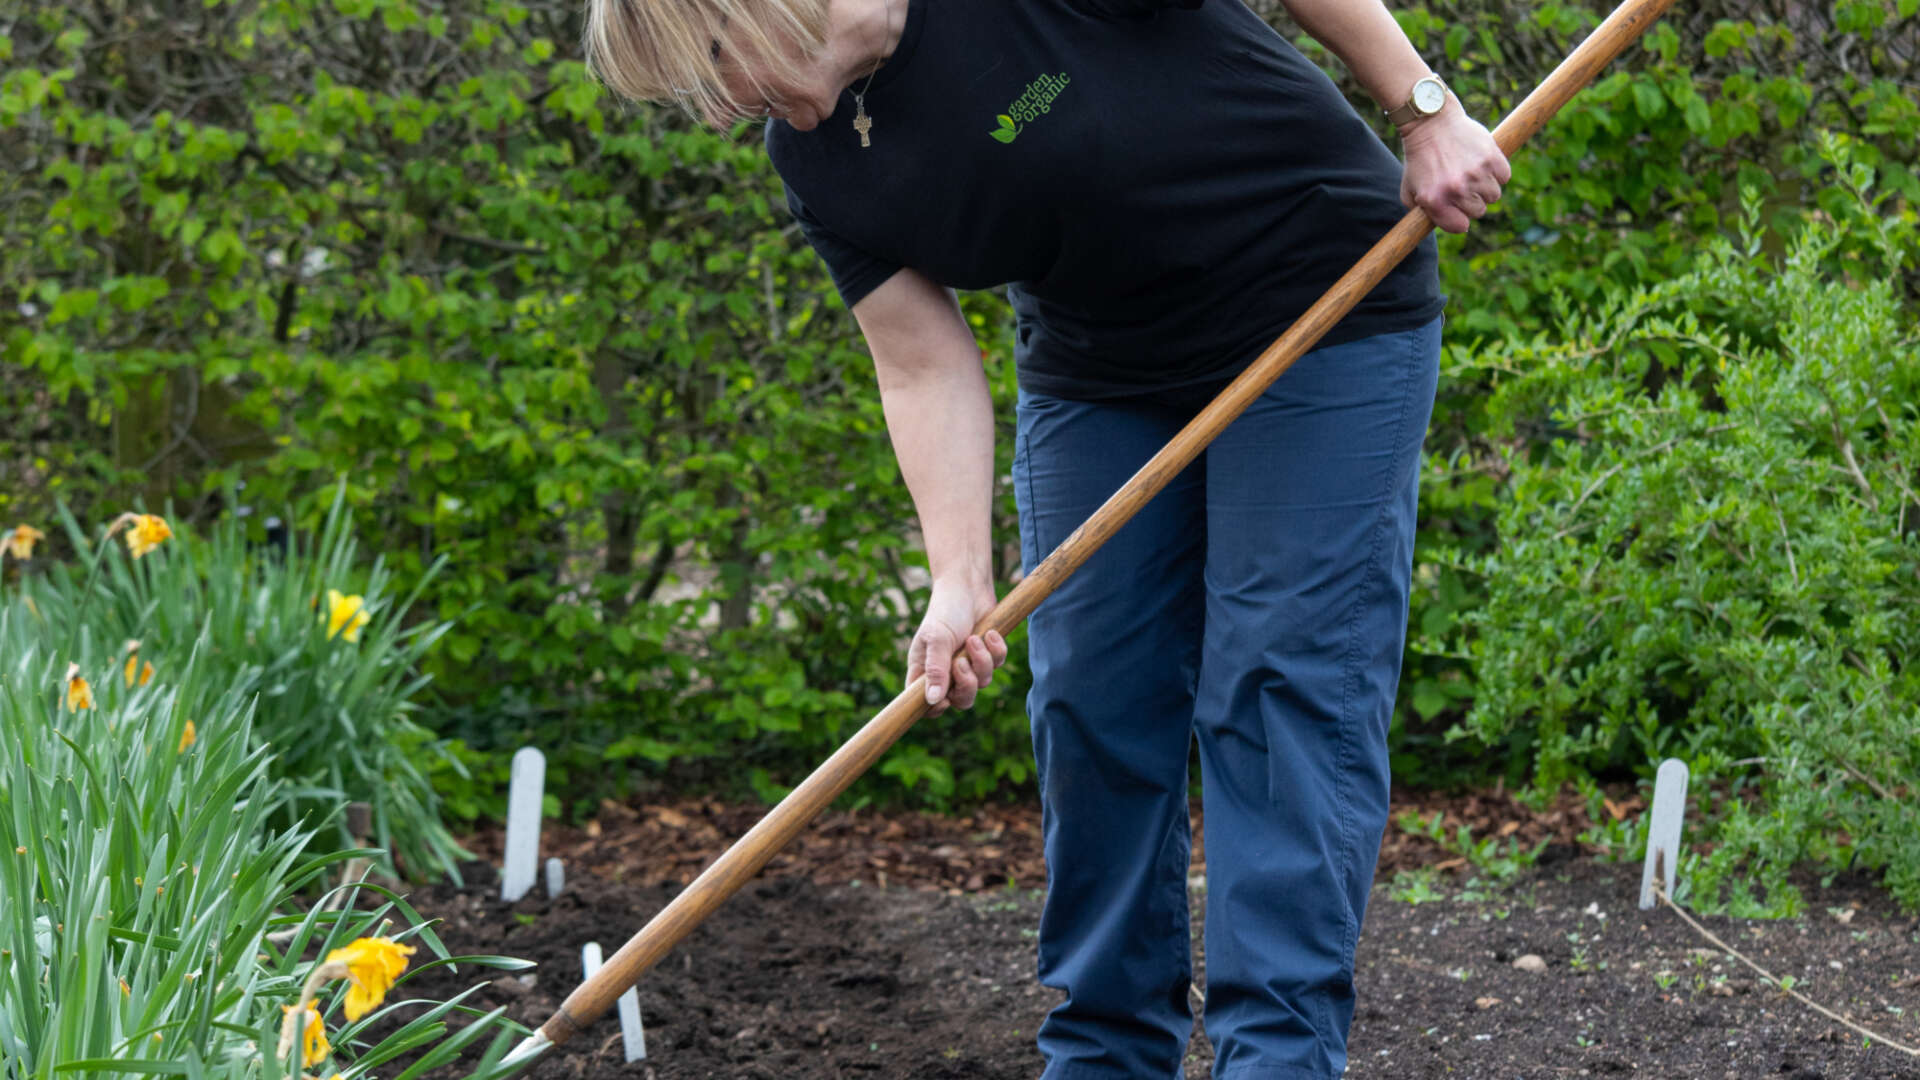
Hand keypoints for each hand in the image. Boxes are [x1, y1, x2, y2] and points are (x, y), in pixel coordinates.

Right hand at [906, 578, 1006, 716]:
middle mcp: (946, 671)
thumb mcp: (937, 639)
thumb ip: (936, 670)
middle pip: (960, 700)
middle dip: (966, 685)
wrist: (968, 586)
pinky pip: (997, 665)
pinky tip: (989, 633)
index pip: (924, 702)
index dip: (935, 708)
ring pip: (982, 683)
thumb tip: (932, 700)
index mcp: (925, 669)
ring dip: (981, 661)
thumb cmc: (945, 610)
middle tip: (962, 664)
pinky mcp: (987, 654)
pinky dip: (996, 650)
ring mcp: (968, 664)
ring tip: (974, 638)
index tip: (945, 699)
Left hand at [1398, 99, 1510, 234]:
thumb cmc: (1419, 158)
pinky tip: (1482, 161)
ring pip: (1494, 195)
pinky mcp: (1491, 157)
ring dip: (1485, 186)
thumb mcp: (1409, 190)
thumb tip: (1438, 228)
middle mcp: (1456, 189)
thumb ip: (1420, 214)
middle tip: (1462, 184)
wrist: (1430, 122)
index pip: (1460, 226)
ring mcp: (1475, 173)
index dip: (1460, 219)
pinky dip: (1497, 171)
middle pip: (1479, 211)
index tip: (1458, 210)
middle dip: (1471, 201)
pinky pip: (1504, 176)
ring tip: (1471, 171)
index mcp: (1435, 201)